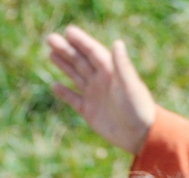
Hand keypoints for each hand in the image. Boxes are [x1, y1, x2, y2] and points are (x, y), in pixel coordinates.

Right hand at [45, 26, 158, 153]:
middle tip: (50, 38)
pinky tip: (54, 85)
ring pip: (75, 76)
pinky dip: (64, 92)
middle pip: (80, 61)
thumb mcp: (130, 86)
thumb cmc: (138, 109)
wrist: (139, 135)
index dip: (80, 41)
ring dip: (63, 65)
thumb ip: (122, 65)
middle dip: (66, 50)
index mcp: (110, 72)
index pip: (92, 52)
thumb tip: (116, 42)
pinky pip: (73, 99)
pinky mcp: (89, 111)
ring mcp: (94, 95)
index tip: (67, 31)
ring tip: (51, 53)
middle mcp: (101, 80)